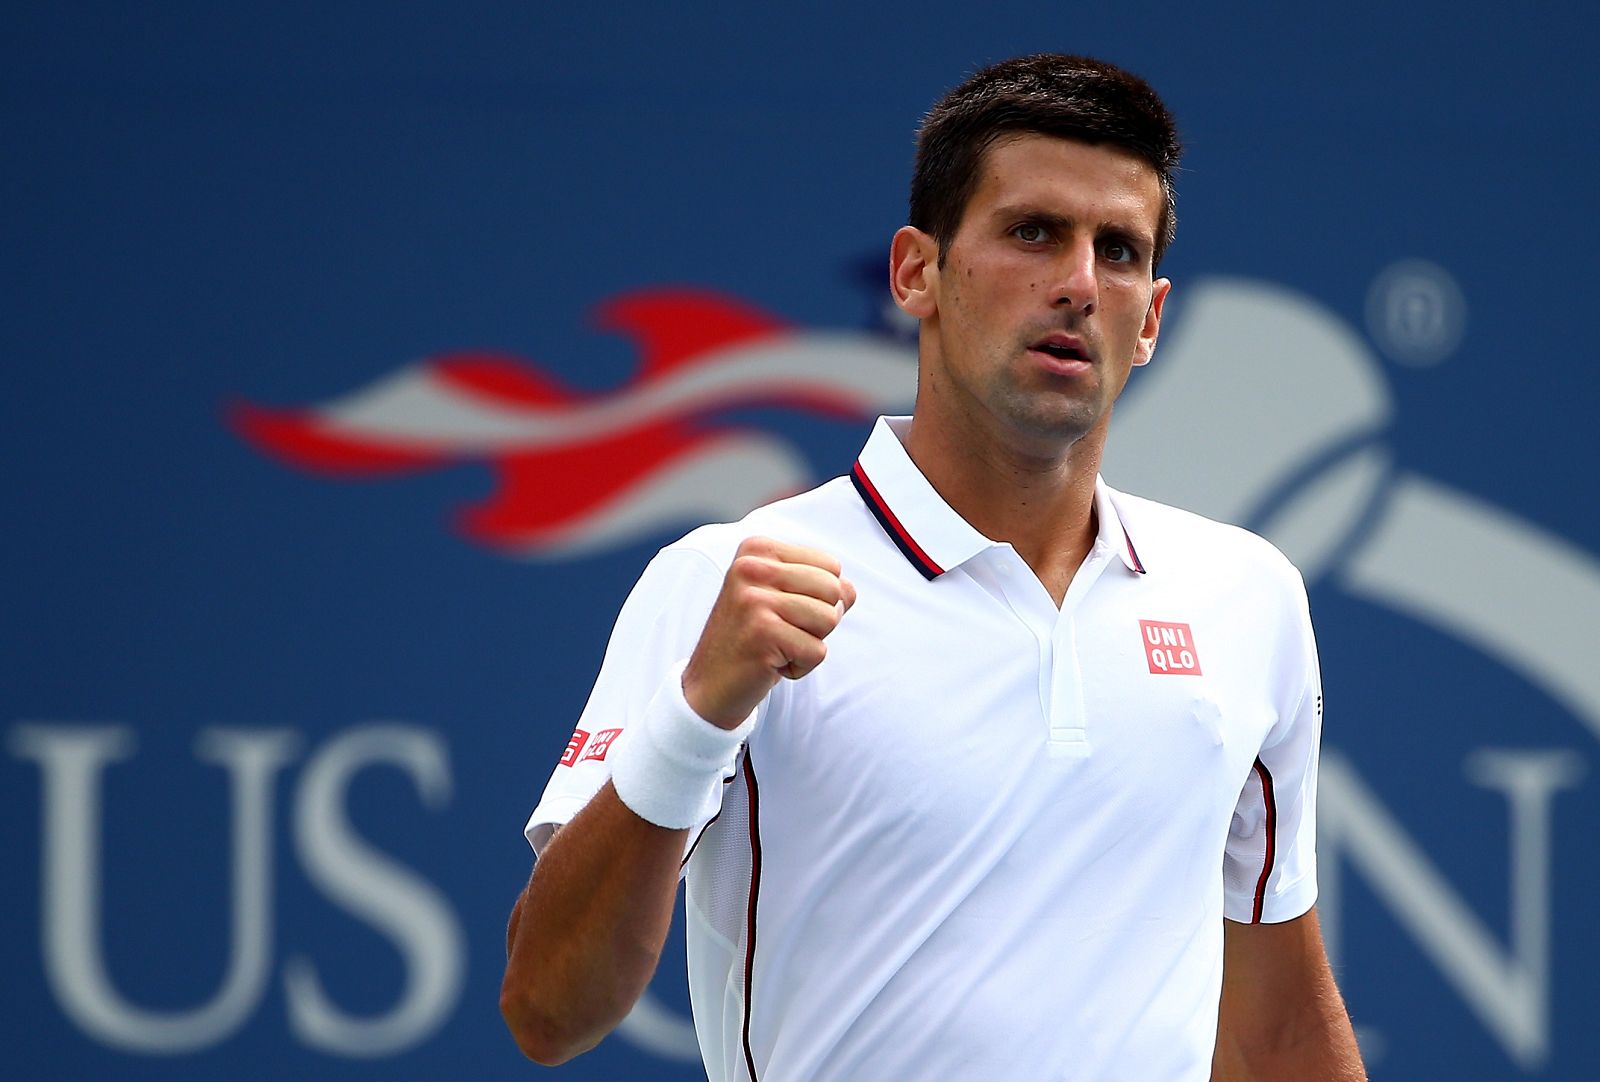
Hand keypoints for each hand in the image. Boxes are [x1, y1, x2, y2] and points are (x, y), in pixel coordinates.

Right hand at [682, 537, 856, 728]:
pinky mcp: (762, 632)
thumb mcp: (781, 599)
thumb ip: (820, 587)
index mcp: (757, 550)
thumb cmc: (750, 640)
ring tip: (776, 646)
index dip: (819, 597)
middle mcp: (752, 567)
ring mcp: (754, 599)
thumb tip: (849, 591)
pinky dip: (801, 666)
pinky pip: (817, 651)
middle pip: (834, 590)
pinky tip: (771, 663)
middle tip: (782, 632)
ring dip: (809, 643)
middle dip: (819, 621)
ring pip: (830, 619)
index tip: (783, 612)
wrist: (710, 685)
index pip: (831, 566)